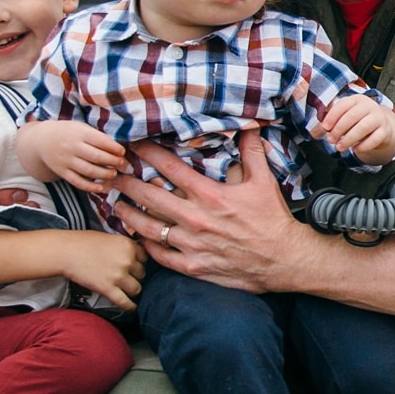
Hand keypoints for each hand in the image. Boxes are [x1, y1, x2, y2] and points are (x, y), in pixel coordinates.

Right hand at [17, 119, 127, 192]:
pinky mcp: (62, 172)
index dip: (114, 148)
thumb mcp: (81, 127)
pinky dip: (90, 186)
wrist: (41, 140)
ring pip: (88, 171)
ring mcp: (66, 160)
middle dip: (112, 162)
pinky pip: (77, 182)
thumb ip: (96, 136)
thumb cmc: (68, 132)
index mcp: (79, 133)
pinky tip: (100, 187)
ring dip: (104, 174)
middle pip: (96, 157)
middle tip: (122, 164)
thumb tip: (118, 149)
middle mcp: (72, 147)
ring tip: (113, 174)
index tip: (122, 152)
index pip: (100, 141)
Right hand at [62, 232, 146, 310]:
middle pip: (142, 274)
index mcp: (128, 245)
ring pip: (136, 289)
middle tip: (125, 277)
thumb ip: (124, 247)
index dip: (138, 263)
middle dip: (134, 276)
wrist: (65, 251)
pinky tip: (132, 308)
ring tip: (126, 291)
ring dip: (132, 290)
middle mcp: (127, 260)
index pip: (145, 258)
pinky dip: (130, 306)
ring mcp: (118, 275)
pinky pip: (125, 302)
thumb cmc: (83, 242)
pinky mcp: (108, 289)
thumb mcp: (109, 237)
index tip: (134, 266)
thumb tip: (134, 257)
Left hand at [111, 131, 318, 293]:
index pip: (170, 168)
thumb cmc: (273, 220)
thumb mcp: (264, 181)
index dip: (147, 154)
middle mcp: (195, 219)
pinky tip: (138, 236)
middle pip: (149, 196)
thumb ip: (251, 153)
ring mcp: (191, 244)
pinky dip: (146, 244)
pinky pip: (160, 255)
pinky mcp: (192, 266)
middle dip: (126, 182)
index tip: (131, 146)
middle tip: (111, 174)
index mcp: (210, 195)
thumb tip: (248, 127)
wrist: (284, 260)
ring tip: (115, 204)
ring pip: (148, 227)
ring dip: (128, 214)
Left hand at [319, 95, 394, 164]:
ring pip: (363, 127)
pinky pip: (375, 139)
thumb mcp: (345, 117)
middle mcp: (369, 106)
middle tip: (330, 140)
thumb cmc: (359, 121)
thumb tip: (313, 133)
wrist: (382, 125)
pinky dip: (363, 146)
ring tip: (339, 147)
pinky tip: (355, 150)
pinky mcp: (385, 131)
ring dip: (349, 139)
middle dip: (339, 129)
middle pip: (352, 116)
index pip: (343, 105)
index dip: (332, 117)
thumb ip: (330, 123)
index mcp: (356, 99)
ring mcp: (379, 118)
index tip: (324, 128)